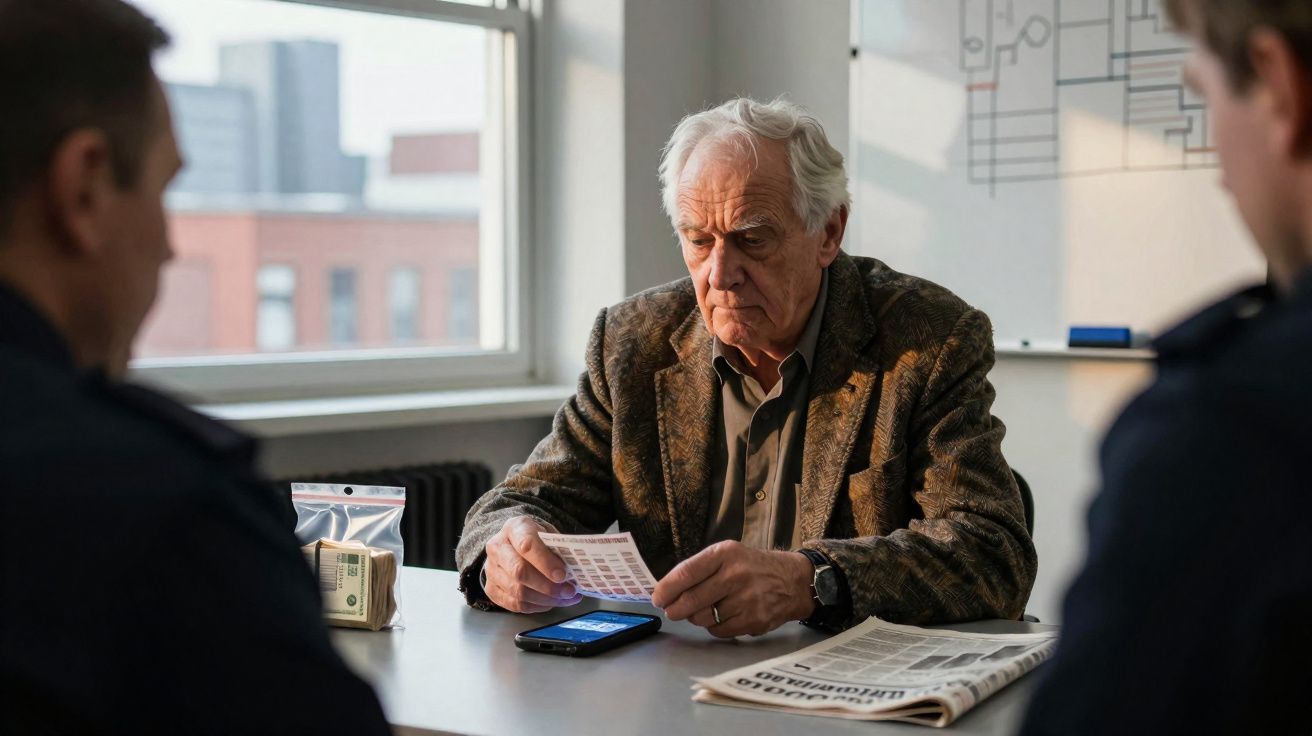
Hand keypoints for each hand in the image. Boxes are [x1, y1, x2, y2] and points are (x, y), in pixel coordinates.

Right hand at [483, 517, 582, 612]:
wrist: (513, 544)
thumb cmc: (536, 539)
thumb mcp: (548, 534)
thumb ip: (558, 548)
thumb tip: (574, 570)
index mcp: (514, 528)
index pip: (527, 545)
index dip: (546, 562)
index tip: (563, 575)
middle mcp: (497, 548)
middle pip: (520, 572)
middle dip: (548, 586)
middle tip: (569, 591)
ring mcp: (491, 570)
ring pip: (518, 592)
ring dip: (545, 599)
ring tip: (564, 598)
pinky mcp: (491, 589)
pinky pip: (514, 605)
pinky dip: (536, 607)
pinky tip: (550, 602)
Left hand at [652, 540, 813, 637]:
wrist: (792, 581)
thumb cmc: (752, 567)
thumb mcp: (727, 555)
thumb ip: (699, 569)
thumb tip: (666, 590)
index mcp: (725, 554)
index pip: (686, 573)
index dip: (666, 588)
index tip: (657, 598)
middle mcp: (736, 575)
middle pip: (691, 600)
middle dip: (675, 609)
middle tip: (671, 611)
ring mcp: (746, 599)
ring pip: (703, 618)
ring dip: (696, 618)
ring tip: (702, 610)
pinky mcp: (753, 620)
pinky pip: (719, 631)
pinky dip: (713, 627)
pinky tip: (721, 617)